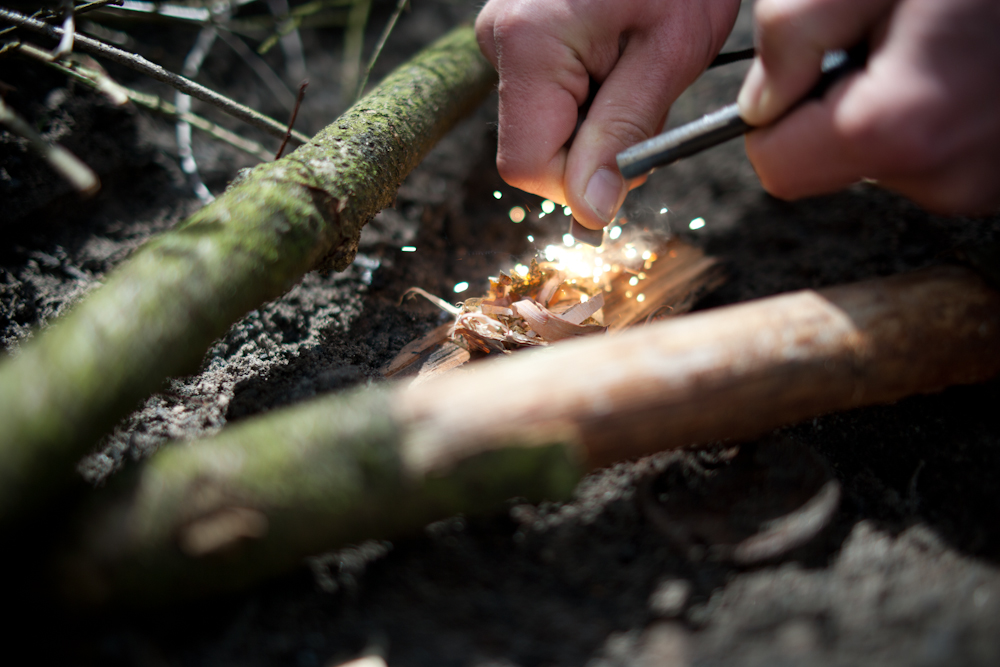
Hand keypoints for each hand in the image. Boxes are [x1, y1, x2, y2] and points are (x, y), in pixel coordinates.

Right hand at [476, 0, 739, 229]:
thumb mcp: (669, 54)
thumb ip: (623, 136)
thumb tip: (591, 212)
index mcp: (529, 47)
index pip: (527, 166)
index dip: (579, 182)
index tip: (631, 158)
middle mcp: (498, 42)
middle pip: (532, 147)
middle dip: (592, 146)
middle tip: (641, 92)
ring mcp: (500, 35)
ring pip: (540, 124)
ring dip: (592, 119)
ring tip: (630, 63)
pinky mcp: (514, 33)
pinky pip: (543, 95)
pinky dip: (584, 94)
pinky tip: (613, 54)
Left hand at [739, 0, 999, 214]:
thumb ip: (792, 29)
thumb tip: (760, 100)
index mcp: (901, 128)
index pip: (776, 168)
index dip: (775, 113)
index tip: (811, 61)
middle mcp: (948, 176)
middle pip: (830, 165)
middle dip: (837, 102)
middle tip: (894, 33)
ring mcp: (987, 183)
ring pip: (884, 159)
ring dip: (892, 101)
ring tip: (944, 40)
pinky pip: (936, 154)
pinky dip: (937, 110)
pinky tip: (972, 61)